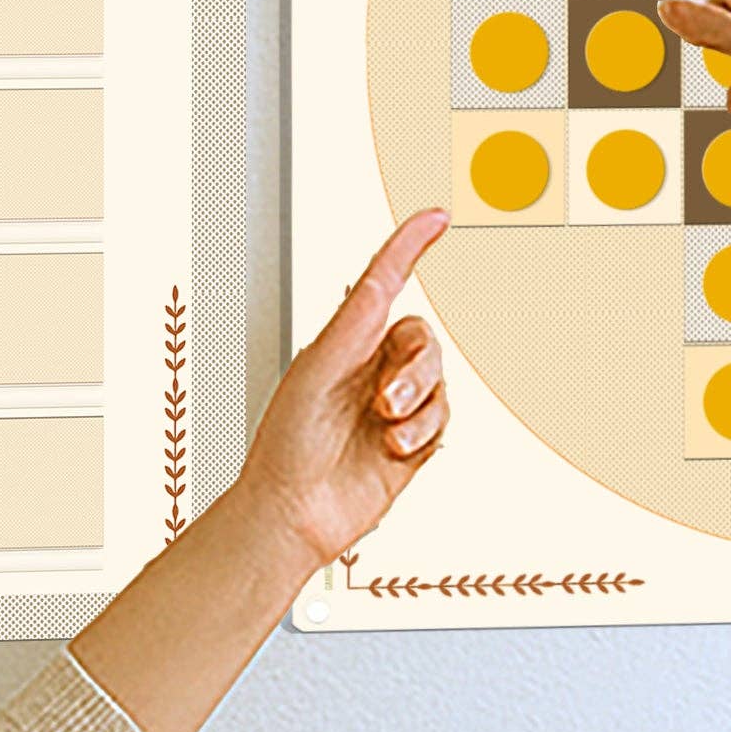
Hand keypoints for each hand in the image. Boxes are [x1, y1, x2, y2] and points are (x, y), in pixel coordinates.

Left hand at [229, 209, 451, 569]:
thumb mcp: (316, 371)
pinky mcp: (414, 440)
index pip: (384, 281)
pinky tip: (394, 448)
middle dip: (414, 365)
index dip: (409, 246)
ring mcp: (394, 404)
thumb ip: (356, 325)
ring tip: (386, 426)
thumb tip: (379, 279)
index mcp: (343, 341)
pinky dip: (423, 431)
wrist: (294, 513)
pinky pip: (444, 417)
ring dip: (418, 401)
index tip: (436, 218)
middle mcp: (371, 367)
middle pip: (422, 338)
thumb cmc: (286, 445)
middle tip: (386, 399)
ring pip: (438, 377)